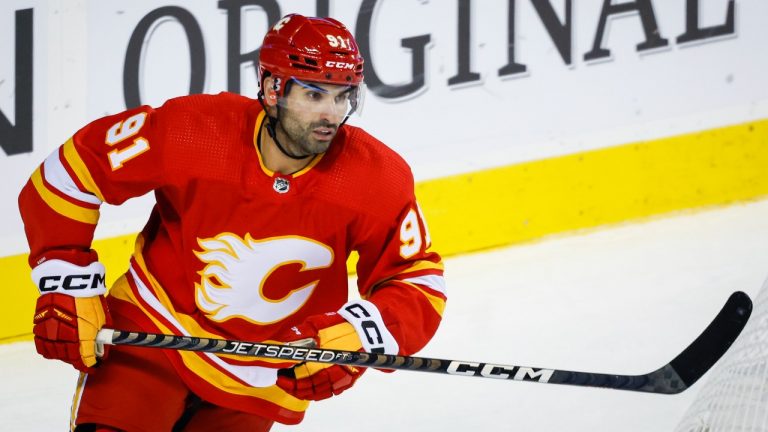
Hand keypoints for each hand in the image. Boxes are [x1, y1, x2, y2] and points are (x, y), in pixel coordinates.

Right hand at [30, 258, 110, 371]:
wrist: (69, 281)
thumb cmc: (89, 297)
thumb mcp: (102, 317)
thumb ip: (101, 335)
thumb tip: (103, 348)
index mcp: (84, 335)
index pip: (85, 360)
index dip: (91, 366)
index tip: (94, 368)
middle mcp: (66, 337)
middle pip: (70, 359)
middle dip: (78, 360)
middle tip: (84, 358)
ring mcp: (50, 333)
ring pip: (56, 354)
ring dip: (64, 355)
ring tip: (71, 351)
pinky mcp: (39, 327)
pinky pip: (42, 346)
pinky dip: (49, 348)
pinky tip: (56, 346)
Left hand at [275, 300, 398, 400]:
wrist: (367, 328)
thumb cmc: (340, 324)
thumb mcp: (318, 323)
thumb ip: (301, 334)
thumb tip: (282, 344)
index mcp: (327, 357)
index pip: (303, 375)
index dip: (289, 379)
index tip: (279, 375)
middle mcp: (336, 370)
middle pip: (310, 387)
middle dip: (293, 387)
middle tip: (282, 381)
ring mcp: (344, 377)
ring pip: (319, 393)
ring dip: (303, 392)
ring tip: (292, 386)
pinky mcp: (349, 380)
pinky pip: (330, 393)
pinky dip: (316, 394)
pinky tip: (308, 389)